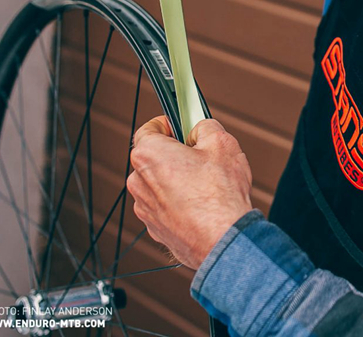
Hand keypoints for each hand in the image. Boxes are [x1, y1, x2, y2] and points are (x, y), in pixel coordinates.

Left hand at [127, 117, 253, 268]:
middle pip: (155, 157)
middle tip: (203, 156)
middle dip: (177, 154)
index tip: (184, 126)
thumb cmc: (220, 196)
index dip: (170, 123)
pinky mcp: (155, 228)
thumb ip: (205, 126)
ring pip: (160, 183)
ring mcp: (145, 208)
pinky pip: (165, 206)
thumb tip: (200, 127)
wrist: (223, 240)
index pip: (149, 128)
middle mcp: (139, 182)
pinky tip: (203, 204)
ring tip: (207, 185)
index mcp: (148, 155)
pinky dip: (180, 203)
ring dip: (178, 180)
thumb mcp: (222, 143)